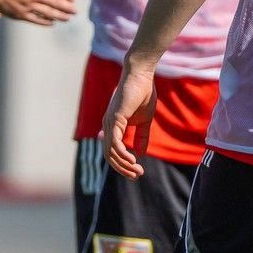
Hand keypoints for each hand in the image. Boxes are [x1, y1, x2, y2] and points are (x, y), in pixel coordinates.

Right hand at [0, 0, 77, 26]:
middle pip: (55, 3)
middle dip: (67, 8)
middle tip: (75, 12)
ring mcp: (27, 6)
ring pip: (48, 13)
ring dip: (59, 16)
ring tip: (67, 19)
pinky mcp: (19, 14)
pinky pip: (36, 20)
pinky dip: (45, 22)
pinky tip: (51, 23)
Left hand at [103, 60, 156, 179]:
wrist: (142, 76)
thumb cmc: (143, 94)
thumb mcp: (145, 121)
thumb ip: (142, 137)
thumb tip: (141, 154)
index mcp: (114, 126)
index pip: (113, 152)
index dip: (123, 165)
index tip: (137, 172)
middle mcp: (108, 126)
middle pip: (110, 156)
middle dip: (123, 169)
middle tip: (137, 175)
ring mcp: (110, 122)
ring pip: (111, 152)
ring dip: (124, 164)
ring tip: (137, 170)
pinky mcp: (115, 119)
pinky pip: (115, 142)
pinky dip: (122, 154)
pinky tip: (133, 160)